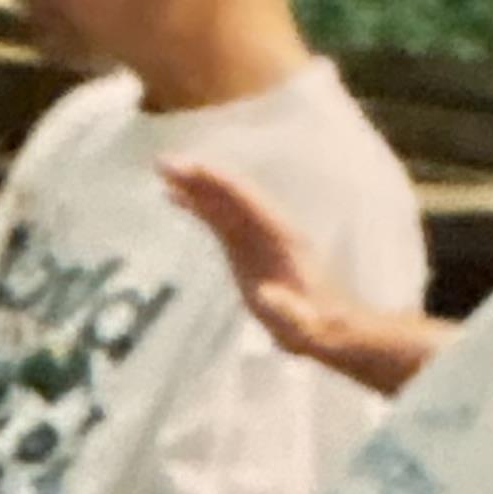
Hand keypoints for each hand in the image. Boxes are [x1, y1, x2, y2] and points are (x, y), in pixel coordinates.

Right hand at [157, 157, 352, 369]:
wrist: (330, 330)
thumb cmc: (319, 327)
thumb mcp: (306, 325)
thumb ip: (289, 311)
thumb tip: (267, 295)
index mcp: (282, 237)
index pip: (246, 200)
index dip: (217, 182)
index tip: (188, 168)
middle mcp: (268, 229)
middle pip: (230, 194)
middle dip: (199, 176)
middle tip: (162, 163)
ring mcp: (256, 238)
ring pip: (222, 204)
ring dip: (194, 186)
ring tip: (162, 172)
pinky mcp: (244, 251)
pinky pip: (218, 221)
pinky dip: (198, 207)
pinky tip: (176, 198)